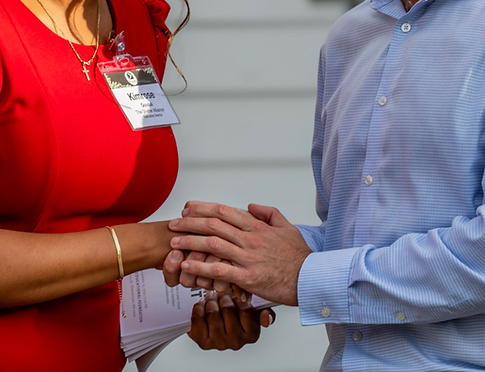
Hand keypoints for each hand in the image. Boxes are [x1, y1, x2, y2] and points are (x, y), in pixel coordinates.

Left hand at [168, 202, 311, 305]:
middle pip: (214, 225)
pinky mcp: (247, 277)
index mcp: (257, 227)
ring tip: (174, 242)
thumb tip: (251, 206)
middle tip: (174, 223)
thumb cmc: (299, 257)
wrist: (310, 279)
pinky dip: (201, 266)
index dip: (203, 208)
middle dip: (190, 222)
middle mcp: (250, 239)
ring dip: (190, 242)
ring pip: (213, 244)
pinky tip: (187, 265)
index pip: (225, 211)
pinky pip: (219, 270)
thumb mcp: (287, 227)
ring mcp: (248, 258)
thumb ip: (268, 213)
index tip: (188, 208)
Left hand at [187, 290, 274, 350]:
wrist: (217, 327)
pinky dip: (199, 308)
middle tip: (221, 294)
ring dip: (210, 301)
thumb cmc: (237, 317)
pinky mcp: (203, 342)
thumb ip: (265, 311)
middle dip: (223, 297)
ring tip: (212, 299)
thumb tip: (266, 316)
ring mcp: (219, 343)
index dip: (238, 298)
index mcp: (251, 334)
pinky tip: (202, 306)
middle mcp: (236, 341)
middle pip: (227, 308)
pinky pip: (198, 318)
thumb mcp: (256, 312)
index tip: (235, 295)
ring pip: (212, 312)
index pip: (245, 310)